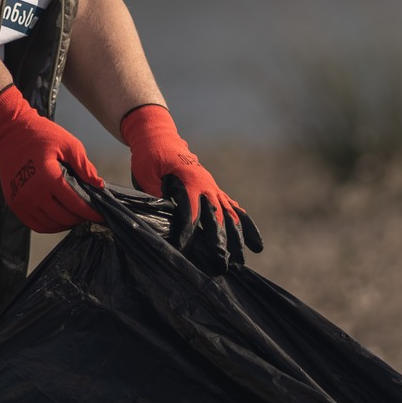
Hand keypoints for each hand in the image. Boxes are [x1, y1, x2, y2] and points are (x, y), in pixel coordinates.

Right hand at [0, 85, 102, 232]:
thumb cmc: (40, 135)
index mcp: (48, 178)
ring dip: (65, 223)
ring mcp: (22, 201)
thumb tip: (98, 184)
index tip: (101, 215)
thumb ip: (84, 166)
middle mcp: (33, 193)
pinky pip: (35, 225)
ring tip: (75, 216)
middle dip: (80, 218)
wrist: (9, 134)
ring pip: (50, 225)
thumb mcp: (68, 144)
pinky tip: (59, 218)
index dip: (90, 212)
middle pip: (63, 218)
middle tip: (88, 213)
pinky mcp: (14, 204)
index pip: (75, 204)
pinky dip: (50, 226)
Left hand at [120, 104, 261, 262]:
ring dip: (238, 237)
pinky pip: (233, 208)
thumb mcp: (146, 176)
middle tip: (223, 263)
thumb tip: (163, 221)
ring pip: (230, 214)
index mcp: (188, 180)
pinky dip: (245, 224)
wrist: (159, 139)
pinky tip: (255, 241)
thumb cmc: (149, 158)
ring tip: (246, 259)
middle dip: (221, 241)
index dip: (187, 230)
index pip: (190, 209)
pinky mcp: (213, 191)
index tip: (184, 247)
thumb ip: (157, 197)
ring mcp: (212, 188)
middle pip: (218, 216)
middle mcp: (205, 185)